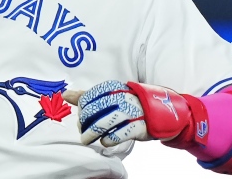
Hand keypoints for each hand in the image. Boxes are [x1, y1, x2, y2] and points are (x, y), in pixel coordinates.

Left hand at [69, 80, 200, 147]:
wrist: (166, 112)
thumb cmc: (133, 104)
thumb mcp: (112, 96)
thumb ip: (89, 96)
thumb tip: (65, 95)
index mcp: (115, 88)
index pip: (89, 97)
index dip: (82, 109)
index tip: (81, 117)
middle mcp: (123, 97)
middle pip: (94, 110)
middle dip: (84, 123)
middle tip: (82, 131)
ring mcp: (132, 111)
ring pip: (104, 123)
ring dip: (92, 133)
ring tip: (86, 139)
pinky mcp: (139, 126)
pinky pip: (119, 134)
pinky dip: (108, 139)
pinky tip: (104, 142)